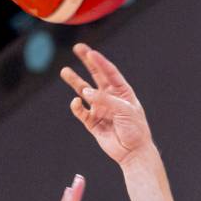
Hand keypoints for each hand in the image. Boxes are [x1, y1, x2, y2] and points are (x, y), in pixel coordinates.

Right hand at [62, 43, 151, 163]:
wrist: (133, 152)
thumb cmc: (135, 129)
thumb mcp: (124, 111)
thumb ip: (105, 100)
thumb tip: (84, 93)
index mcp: (122, 92)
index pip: (110, 72)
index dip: (100, 61)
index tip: (90, 52)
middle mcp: (110, 98)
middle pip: (96, 76)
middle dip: (87, 62)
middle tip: (77, 48)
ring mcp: (100, 109)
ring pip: (85, 92)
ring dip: (75, 81)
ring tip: (65, 71)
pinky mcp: (93, 123)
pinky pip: (82, 112)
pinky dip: (77, 107)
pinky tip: (76, 102)